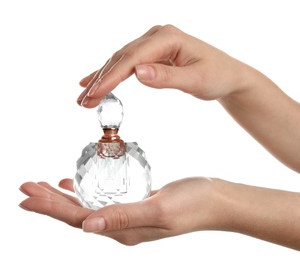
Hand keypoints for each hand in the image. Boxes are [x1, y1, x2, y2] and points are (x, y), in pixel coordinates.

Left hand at [19, 177, 217, 244]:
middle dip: (48, 202)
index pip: (78, 220)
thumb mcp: (160, 210)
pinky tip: (74, 184)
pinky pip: (101, 199)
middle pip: (77, 214)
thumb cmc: (193, 204)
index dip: (50, 209)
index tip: (26, 196)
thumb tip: (87, 226)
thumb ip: (124, 217)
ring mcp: (128, 216)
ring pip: (86, 206)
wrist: (215, 200)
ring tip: (43, 186)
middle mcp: (122, 227)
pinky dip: (84, 191)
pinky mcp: (135, 204)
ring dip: (63, 197)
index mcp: (124, 231)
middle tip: (25, 187)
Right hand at [77, 25, 247, 107]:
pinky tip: (99, 81)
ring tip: (84, 95)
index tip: (95, 93)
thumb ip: (168, 77)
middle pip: (121, 58)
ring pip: (121, 60)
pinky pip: (128, 63)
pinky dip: (113, 74)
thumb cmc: (217, 76)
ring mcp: (154, 44)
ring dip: (102, 78)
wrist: (227, 76)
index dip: (112, 77)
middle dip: (101, 80)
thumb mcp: (196, 80)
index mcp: (168, 38)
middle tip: (82, 100)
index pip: (132, 59)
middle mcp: (157, 36)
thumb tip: (138, 73)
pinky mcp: (153, 53)